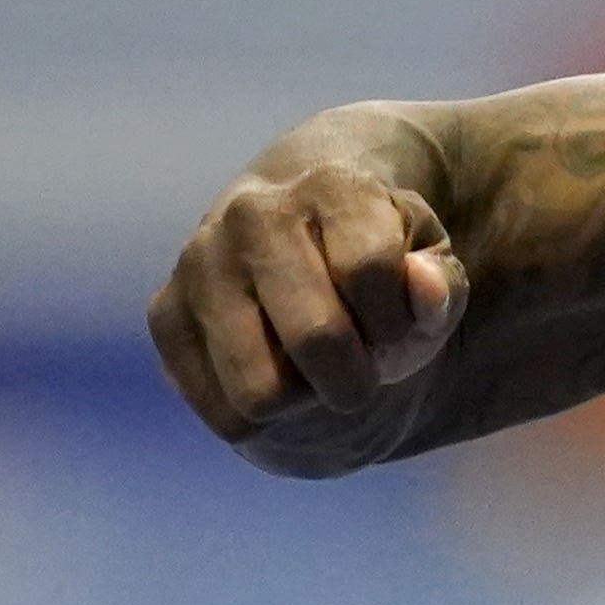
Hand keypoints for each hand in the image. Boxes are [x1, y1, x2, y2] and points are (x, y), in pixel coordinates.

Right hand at [149, 143, 471, 465]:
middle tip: (358, 366)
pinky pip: (222, 412)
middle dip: (354, 378)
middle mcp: (253, 215)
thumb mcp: (427, 267)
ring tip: (310, 368)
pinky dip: (260, 416)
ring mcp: (198, 263)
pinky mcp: (164, 313)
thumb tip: (422, 285)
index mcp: (330, 187)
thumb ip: (440, 285)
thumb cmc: (375, 265)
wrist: (298, 243)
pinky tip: (271, 372)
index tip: (396, 327)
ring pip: (261, 391)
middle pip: (316, 338)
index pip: (370, 275)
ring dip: (302, 400)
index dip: (399, 325)